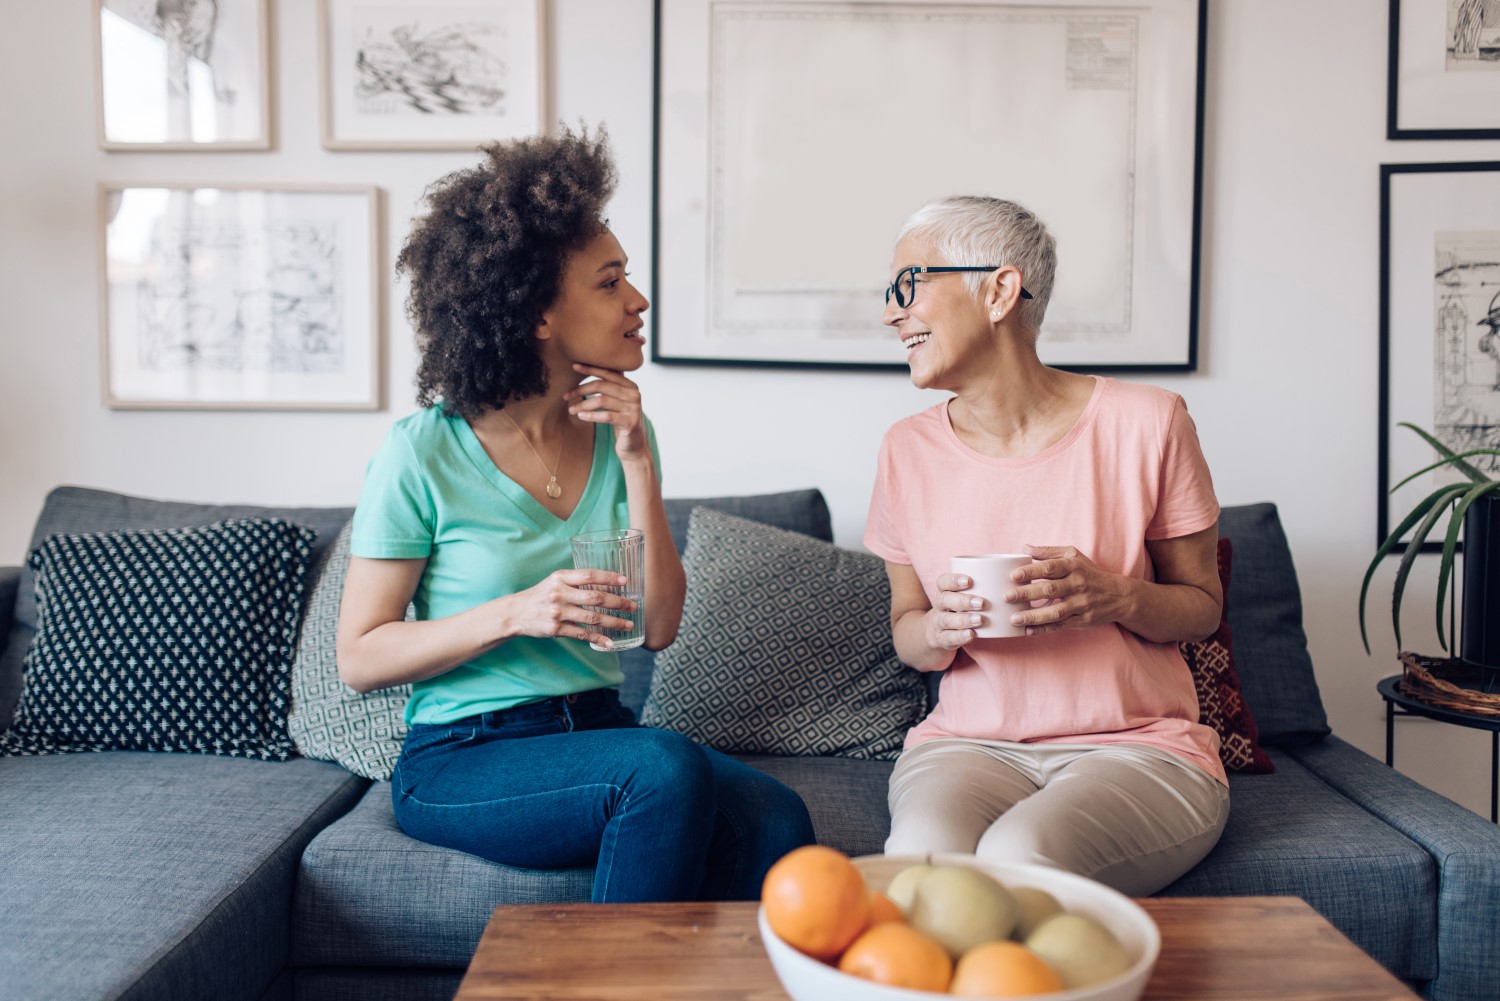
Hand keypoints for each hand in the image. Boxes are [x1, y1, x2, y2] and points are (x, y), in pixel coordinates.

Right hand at [510, 569, 637, 649]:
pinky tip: (611, 642)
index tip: (625, 582)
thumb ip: (575, 581)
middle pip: (595, 597)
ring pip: (592, 617)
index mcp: (561, 578)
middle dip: (618, 602)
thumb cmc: (540, 595)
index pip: (589, 575)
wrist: (515, 613)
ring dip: (614, 622)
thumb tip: (604, 583)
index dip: (609, 578)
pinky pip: (582, 634)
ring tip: (629, 624)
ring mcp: (558, 612)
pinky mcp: (556, 629)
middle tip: (633, 606)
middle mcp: (560, 593)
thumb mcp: (554, 581)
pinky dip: (598, 639)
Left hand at [564, 364, 647, 461]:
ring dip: (583, 404)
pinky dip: (591, 415)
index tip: (574, 366)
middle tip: (566, 396)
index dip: (590, 369)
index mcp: (630, 386)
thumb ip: (610, 386)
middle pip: (601, 386)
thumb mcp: (617, 402)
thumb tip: (589, 367)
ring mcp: (633, 408)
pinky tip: (581, 416)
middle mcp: (634, 394)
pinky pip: (607, 416)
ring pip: (601, 401)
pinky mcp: (630, 423)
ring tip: (571, 410)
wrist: (634, 445)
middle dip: (581, 389)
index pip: (607, 373)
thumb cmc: (621, 421)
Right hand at [924, 572, 988, 650]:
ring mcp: (938, 624)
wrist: (936, 635)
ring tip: (980, 620)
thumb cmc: (958, 611)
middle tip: (982, 603)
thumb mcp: (963, 598)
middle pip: (944, 600)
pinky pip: (948, 638)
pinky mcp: (941, 640)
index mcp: (944, 592)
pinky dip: (960, 636)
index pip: (943, 582)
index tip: (969, 581)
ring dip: (964, 619)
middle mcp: (939, 607)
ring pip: (946, 619)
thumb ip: (980, 589)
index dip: (954, 580)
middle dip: (963, 601)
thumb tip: (1010, 579)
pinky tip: (972, 635)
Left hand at [1004, 545, 1130, 634]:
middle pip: (1050, 589)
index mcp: (1073, 567)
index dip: (1031, 572)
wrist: (1119, 595)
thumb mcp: (1074, 557)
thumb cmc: (1090, 573)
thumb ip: (1049, 552)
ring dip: (1034, 616)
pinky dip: (1044, 629)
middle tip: (1007, 596)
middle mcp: (1078, 585)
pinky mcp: (1082, 621)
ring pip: (1055, 611)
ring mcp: (1081, 604)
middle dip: (1027, 593)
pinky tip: (1027, 631)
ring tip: (1014, 618)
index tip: (1013, 576)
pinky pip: (1061, 626)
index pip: (1050, 568)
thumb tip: (1025, 548)